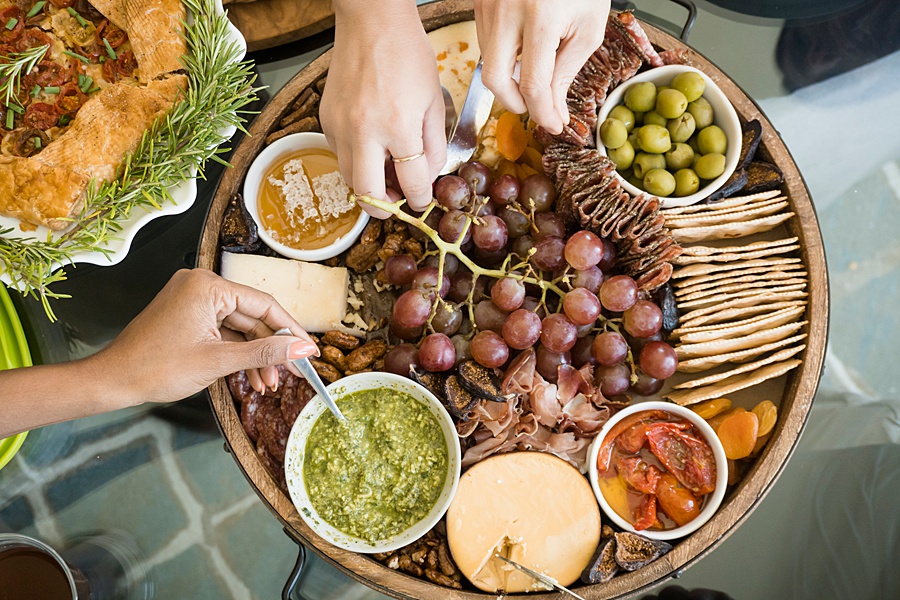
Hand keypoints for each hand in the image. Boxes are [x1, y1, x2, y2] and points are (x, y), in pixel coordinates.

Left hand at [0, 269, 318, 437]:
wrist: (113, 381)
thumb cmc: (158, 367)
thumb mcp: (219, 361)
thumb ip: (265, 352)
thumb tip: (302, 350)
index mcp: (208, 286)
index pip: (264, 304)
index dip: (290, 331)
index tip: (309, 351)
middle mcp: (201, 285)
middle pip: (252, 317)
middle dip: (270, 350)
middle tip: (292, 374)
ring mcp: (193, 300)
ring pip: (238, 328)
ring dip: (255, 356)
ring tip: (269, 384)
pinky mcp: (187, 316)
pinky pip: (222, 332)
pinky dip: (236, 354)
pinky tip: (251, 377)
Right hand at [321, 0, 445, 215]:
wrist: (372, 22)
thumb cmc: (407, 54)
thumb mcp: (433, 101)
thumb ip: (434, 145)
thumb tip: (429, 176)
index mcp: (398, 127)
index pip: (411, 183)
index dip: (420, 200)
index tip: (423, 202)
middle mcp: (364, 131)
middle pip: (368, 194)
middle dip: (385, 208)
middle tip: (397, 203)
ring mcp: (340, 127)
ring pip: (349, 178)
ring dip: (368, 185)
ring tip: (387, 175)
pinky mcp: (326, 120)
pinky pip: (340, 155)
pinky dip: (356, 160)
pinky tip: (372, 147)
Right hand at [475, 0, 609, 133]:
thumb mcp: (588, 26)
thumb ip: (567, 70)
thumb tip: (553, 109)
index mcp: (540, 18)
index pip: (533, 84)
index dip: (543, 113)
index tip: (553, 124)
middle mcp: (507, 12)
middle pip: (494, 80)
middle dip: (515, 102)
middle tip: (536, 106)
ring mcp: (488, 5)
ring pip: (488, 61)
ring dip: (510, 77)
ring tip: (536, 72)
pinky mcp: (480, 2)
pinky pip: (485, 42)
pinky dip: (503, 55)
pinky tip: (524, 49)